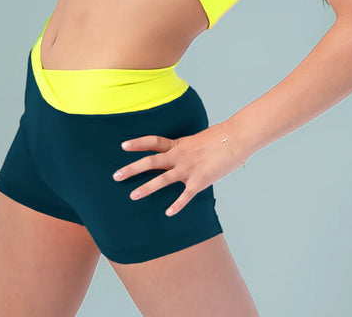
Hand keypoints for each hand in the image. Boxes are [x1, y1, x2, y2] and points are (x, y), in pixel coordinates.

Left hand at [112, 122, 247, 216]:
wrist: (235, 139)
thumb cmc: (220, 138)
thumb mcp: (198, 140)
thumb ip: (187, 148)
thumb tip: (182, 152)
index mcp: (179, 144)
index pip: (153, 142)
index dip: (137, 143)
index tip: (122, 146)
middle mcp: (179, 156)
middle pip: (150, 162)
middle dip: (132, 169)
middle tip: (116, 176)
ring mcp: (188, 169)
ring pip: (162, 179)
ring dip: (146, 188)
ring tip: (132, 196)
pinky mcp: (199, 181)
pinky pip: (185, 195)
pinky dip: (177, 205)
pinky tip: (168, 213)